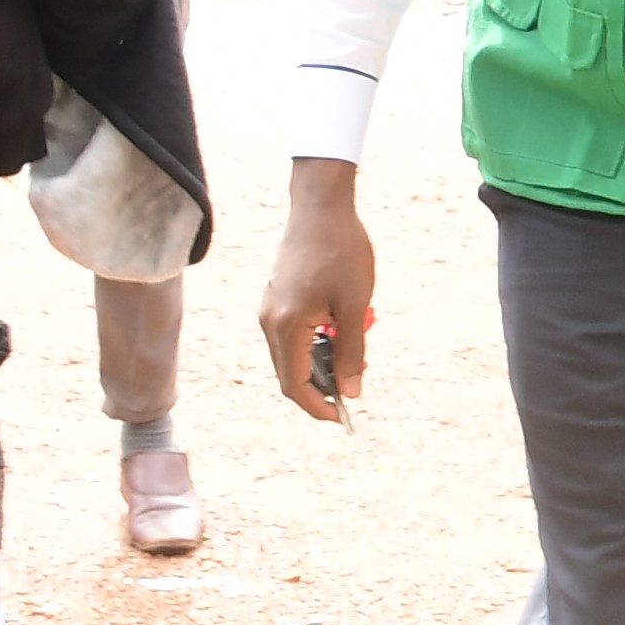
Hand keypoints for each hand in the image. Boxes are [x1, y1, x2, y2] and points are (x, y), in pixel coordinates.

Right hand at [260, 160, 378, 423]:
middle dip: (322, 387)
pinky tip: (342, 329)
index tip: (342, 417)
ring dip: (322, 362)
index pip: (294, 385)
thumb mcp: (355, 306)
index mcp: (286, 327)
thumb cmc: (342, 252)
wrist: (321, 207)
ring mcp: (269, 310)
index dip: (318, 407)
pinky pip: (292, 335)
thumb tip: (351, 393)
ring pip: (292, 354)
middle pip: (290, 373)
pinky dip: (316, 343)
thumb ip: (352, 352)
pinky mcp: (276, 299)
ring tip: (356, 348)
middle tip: (356, 384)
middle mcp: (269, 322)